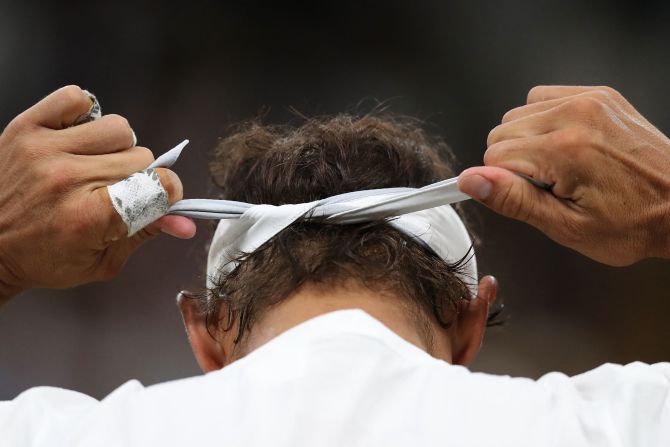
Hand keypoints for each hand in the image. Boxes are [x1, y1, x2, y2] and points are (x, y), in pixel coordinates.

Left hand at [0, 86, 195, 301]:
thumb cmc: (41, 258)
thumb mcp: (101, 261)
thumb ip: (145, 234)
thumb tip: (184, 221)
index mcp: (88, 218)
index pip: (159, 186)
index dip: (169, 192)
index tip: (162, 197)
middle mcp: (68, 178)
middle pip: (142, 158)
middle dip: (139, 177)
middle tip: (115, 192)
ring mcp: (45, 148)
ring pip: (119, 128)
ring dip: (116, 148)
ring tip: (96, 165)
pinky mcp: (27, 127)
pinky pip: (76, 98)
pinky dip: (84, 114)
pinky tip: (77, 139)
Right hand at [458, 85, 669, 265]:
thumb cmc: (633, 222)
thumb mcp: (567, 226)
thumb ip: (514, 200)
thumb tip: (473, 181)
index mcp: (566, 150)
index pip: (493, 156)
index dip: (502, 182)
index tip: (520, 196)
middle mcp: (576, 116)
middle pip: (502, 132)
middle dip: (514, 163)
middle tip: (549, 187)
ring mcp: (589, 101)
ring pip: (517, 115)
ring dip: (527, 142)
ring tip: (560, 168)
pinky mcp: (597, 95)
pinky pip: (541, 98)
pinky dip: (542, 122)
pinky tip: (564, 146)